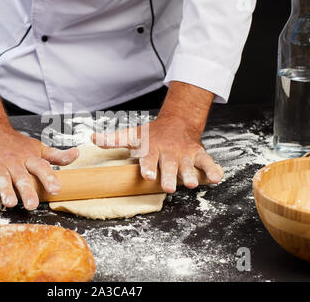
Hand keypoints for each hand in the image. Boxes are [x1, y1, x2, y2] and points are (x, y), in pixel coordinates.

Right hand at [0, 81, 77, 209]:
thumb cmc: (15, 144)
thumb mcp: (37, 148)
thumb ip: (56, 155)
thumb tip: (77, 154)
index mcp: (29, 158)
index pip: (41, 167)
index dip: (49, 178)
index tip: (56, 189)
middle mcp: (13, 161)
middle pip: (21, 176)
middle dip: (27, 190)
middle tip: (32, 205)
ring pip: (1, 178)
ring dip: (5, 190)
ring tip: (10, 203)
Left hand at [92, 81, 222, 192]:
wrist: (177, 122)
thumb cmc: (152, 134)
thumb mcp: (133, 134)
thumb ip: (114, 139)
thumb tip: (92, 138)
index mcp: (151, 148)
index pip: (148, 159)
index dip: (148, 167)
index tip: (147, 175)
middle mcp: (168, 152)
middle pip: (168, 166)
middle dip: (168, 176)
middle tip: (168, 186)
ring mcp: (184, 154)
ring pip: (187, 165)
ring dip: (190, 174)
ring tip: (191, 183)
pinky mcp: (198, 154)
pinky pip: (207, 162)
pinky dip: (212, 169)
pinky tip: (216, 178)